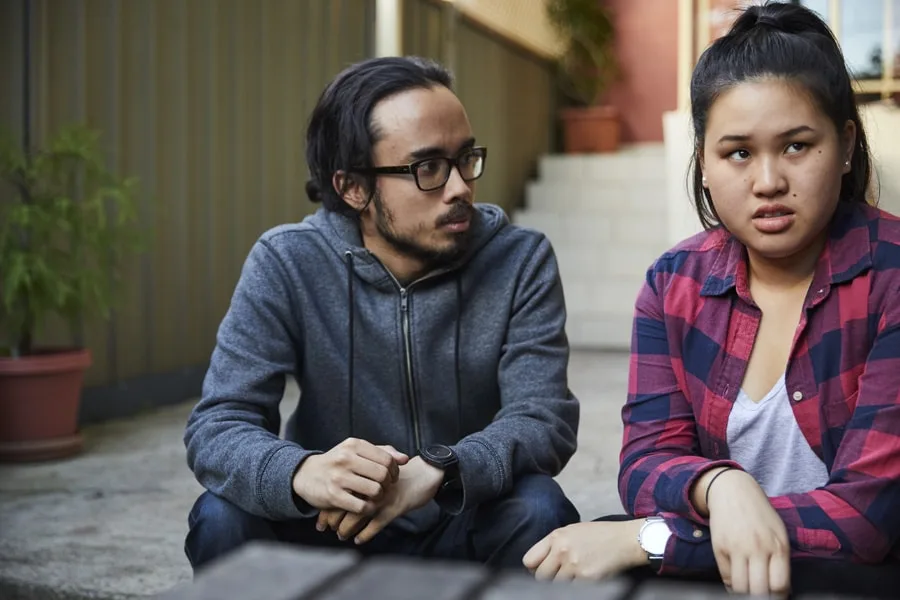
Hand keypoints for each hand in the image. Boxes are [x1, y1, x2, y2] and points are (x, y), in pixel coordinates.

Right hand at [292, 438, 407, 513]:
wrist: (306, 474)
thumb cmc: (337, 462)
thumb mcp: (356, 450)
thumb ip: (381, 452)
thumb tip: (405, 460)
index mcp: (354, 445)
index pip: (387, 459)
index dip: (394, 471)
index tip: (391, 477)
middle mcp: (346, 458)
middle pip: (383, 475)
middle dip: (388, 485)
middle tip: (385, 489)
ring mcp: (339, 477)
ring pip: (375, 491)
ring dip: (379, 498)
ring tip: (376, 497)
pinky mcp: (334, 496)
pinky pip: (363, 506)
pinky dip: (369, 509)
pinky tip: (367, 507)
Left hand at [324, 456, 442, 543]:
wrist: (426, 473)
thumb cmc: (402, 473)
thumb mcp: (381, 469)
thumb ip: (364, 475)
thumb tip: (344, 488)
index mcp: (364, 473)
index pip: (340, 490)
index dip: (328, 506)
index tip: (321, 518)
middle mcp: (370, 485)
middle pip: (345, 504)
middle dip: (332, 519)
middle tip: (325, 528)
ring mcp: (382, 498)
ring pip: (357, 516)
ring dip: (346, 528)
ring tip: (340, 535)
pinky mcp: (394, 508)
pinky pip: (376, 525)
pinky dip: (365, 534)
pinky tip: (358, 540)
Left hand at [522, 520, 647, 580]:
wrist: (625, 540)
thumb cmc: (600, 535)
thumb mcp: (572, 531)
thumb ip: (553, 544)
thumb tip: (539, 564)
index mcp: (556, 537)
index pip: (529, 560)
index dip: (534, 569)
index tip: (542, 571)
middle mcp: (562, 550)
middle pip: (540, 577)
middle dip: (548, 579)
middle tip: (559, 577)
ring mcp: (574, 565)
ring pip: (554, 586)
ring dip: (562, 585)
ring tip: (574, 577)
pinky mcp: (587, 579)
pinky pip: (572, 591)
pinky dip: (576, 589)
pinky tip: (583, 581)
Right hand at [707, 469, 790, 595]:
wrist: (733, 491)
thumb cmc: (759, 513)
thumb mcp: (778, 533)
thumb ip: (780, 559)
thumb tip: (781, 589)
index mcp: (778, 546)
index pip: (780, 585)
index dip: (778, 597)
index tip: (775, 596)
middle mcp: (758, 548)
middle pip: (760, 590)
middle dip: (761, 598)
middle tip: (760, 595)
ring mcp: (737, 547)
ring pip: (741, 587)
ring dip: (745, 594)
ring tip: (748, 592)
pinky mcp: (720, 546)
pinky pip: (725, 576)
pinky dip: (731, 585)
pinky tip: (736, 584)